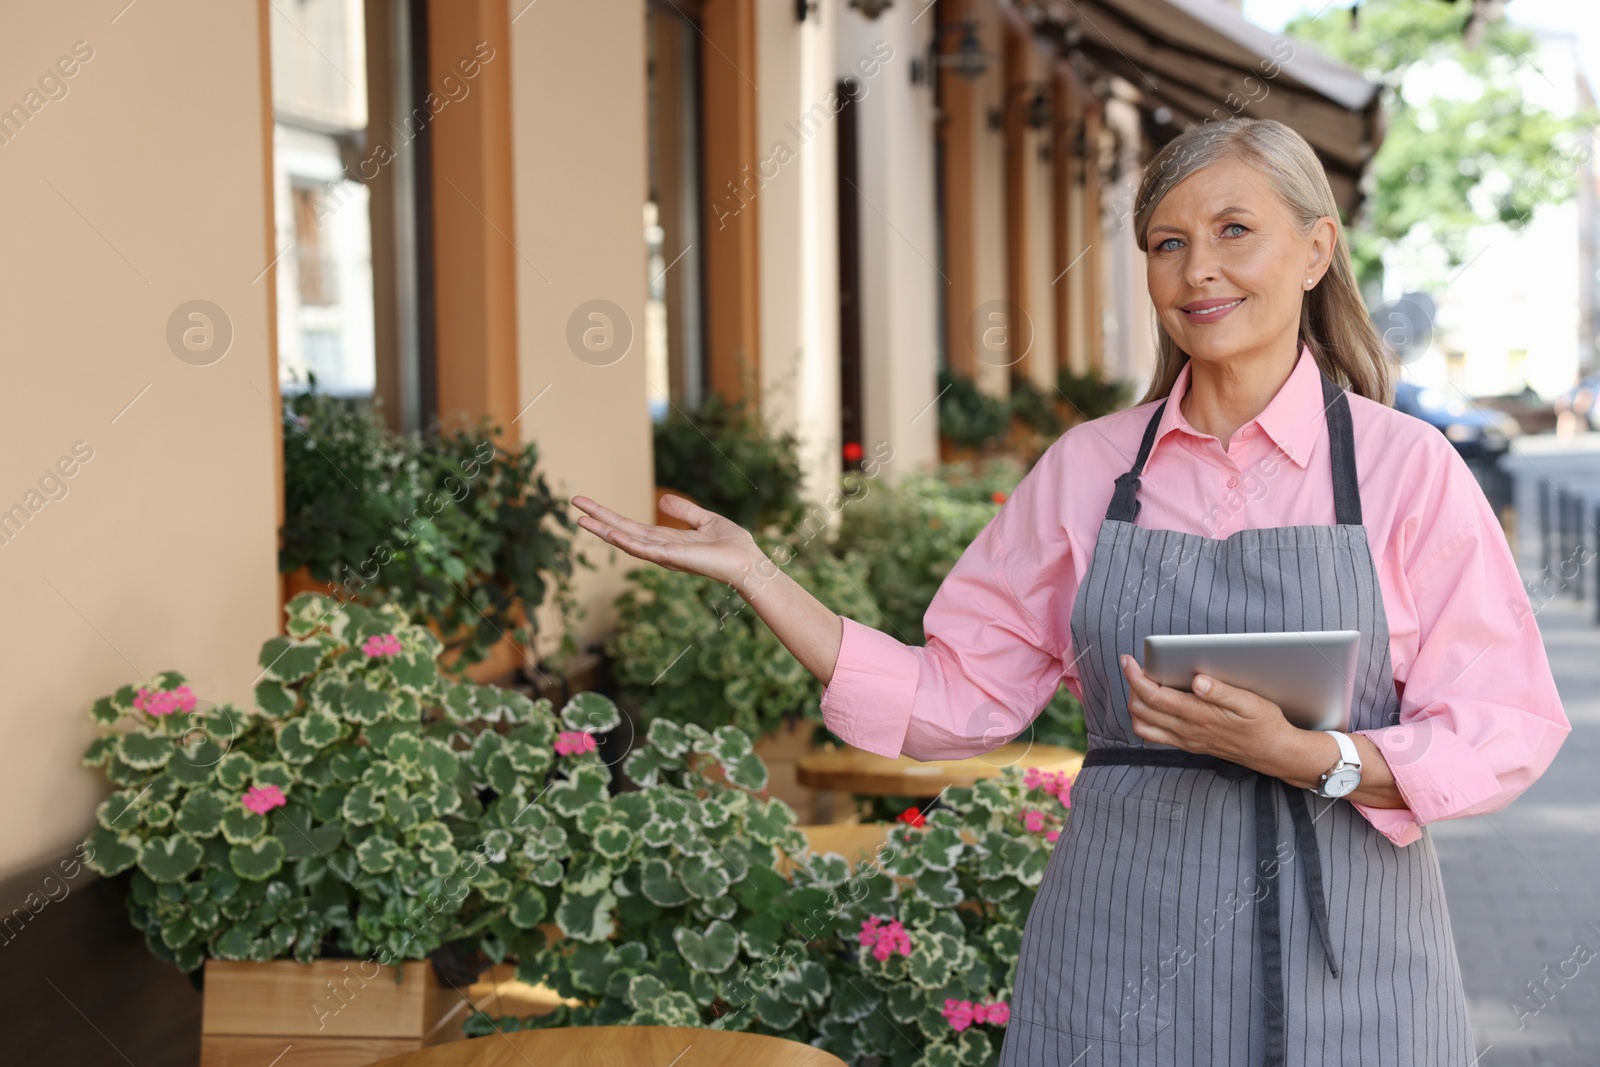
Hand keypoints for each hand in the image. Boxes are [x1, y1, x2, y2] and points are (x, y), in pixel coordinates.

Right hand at [571, 493, 763, 588]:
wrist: (750, 563)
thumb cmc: (734, 547)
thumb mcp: (706, 521)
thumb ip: (685, 511)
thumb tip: (662, 499)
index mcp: (667, 540)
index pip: (632, 527)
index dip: (610, 516)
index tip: (588, 505)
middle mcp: (661, 549)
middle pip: (623, 532)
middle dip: (599, 520)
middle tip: (574, 506)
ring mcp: (666, 556)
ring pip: (629, 542)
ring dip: (605, 531)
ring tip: (582, 520)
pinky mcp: (675, 559)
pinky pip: (647, 550)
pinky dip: (629, 543)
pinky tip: (612, 534)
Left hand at [1119, 653, 1295, 763]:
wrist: (1272, 753)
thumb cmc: (1263, 724)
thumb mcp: (1249, 702)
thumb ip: (1221, 691)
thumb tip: (1198, 679)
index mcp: (1198, 715)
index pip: (1153, 695)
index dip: (1135, 676)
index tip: (1127, 660)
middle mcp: (1186, 730)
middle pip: (1140, 709)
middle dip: (1132, 686)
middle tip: (1137, 667)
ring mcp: (1184, 740)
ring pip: (1142, 725)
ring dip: (1136, 703)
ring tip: (1143, 684)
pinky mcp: (1187, 745)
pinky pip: (1153, 735)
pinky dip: (1145, 718)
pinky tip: (1154, 704)